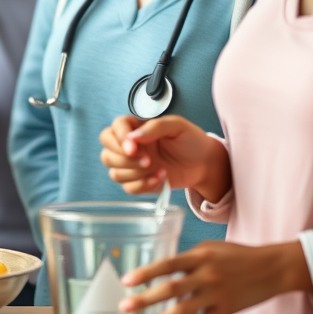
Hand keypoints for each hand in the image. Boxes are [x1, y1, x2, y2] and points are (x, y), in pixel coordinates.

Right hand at [100, 115, 226, 197]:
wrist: (205, 163)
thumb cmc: (191, 141)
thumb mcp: (177, 125)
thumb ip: (154, 127)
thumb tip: (133, 137)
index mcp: (136, 128)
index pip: (114, 128)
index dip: (119, 138)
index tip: (133, 147)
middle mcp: (130, 146)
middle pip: (107, 153)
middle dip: (125, 160)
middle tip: (148, 160)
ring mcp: (133, 166)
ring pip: (114, 173)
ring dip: (135, 174)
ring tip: (157, 168)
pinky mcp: (140, 182)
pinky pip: (128, 188)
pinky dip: (143, 185)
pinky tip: (160, 178)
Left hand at [117, 240, 312, 313]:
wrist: (273, 268)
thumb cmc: (237, 255)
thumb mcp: (210, 249)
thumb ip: (187, 259)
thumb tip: (163, 271)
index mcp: (200, 256)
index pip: (167, 264)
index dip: (145, 273)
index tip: (126, 281)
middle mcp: (207, 275)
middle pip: (171, 289)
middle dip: (145, 299)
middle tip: (124, 306)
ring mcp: (217, 295)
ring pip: (183, 312)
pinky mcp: (226, 310)